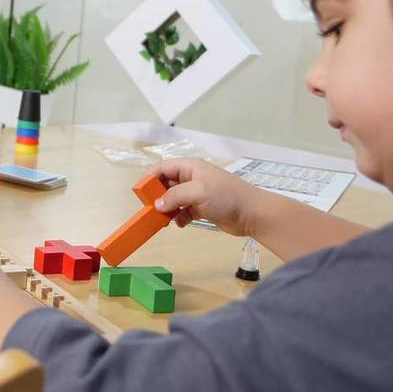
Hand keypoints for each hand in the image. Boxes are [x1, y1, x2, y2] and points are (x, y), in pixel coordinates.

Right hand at [147, 159, 263, 236]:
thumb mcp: (197, 192)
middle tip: (150, 208)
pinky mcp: (203, 207)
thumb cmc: (226, 197)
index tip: (139, 192)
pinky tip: (179, 224)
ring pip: (174, 199)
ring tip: (162, 219)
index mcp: (190, 167)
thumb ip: (174, 196)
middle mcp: (192, 178)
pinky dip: (179, 217)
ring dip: (167, 208)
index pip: (163, 168)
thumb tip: (157, 204)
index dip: (149, 178)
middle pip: (166, 183)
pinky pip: (184, 211)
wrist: (253, 214)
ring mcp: (198, 193)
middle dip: (157, 196)